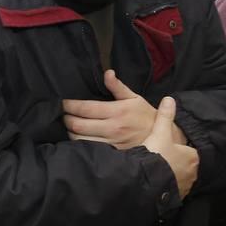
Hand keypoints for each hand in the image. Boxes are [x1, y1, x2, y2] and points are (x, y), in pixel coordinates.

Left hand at [62, 70, 186, 149]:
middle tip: (63, 114)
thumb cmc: (145, 115)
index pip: (85, 108)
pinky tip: (77, 137)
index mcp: (116, 111)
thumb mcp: (134, 98)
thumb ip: (117, 86)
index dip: (69, 105)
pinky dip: (78, 143)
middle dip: (66, 119)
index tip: (63, 103)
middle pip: (78, 125)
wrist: (163, 137)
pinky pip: (89, 149)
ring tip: (69, 125)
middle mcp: (112, 128)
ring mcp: (111, 143)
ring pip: (79, 139)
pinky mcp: (111, 153)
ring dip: (70, 132)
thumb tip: (107, 72)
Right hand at [142, 97, 198, 199]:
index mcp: (192, 157)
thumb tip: (169, 99)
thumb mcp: (160, 132)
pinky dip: (171, 187)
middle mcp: (192, 173)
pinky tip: (162, 184)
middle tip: (172, 160)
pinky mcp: (175, 196)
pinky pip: (175, 190)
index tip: (181, 148)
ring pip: (183, 179)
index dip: (189, 149)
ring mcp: (184, 186)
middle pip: (190, 166)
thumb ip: (165, 117)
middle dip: (183, 163)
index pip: (195, 151)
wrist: (146, 180)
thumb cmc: (156, 155)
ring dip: (177, 176)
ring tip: (166, 172)